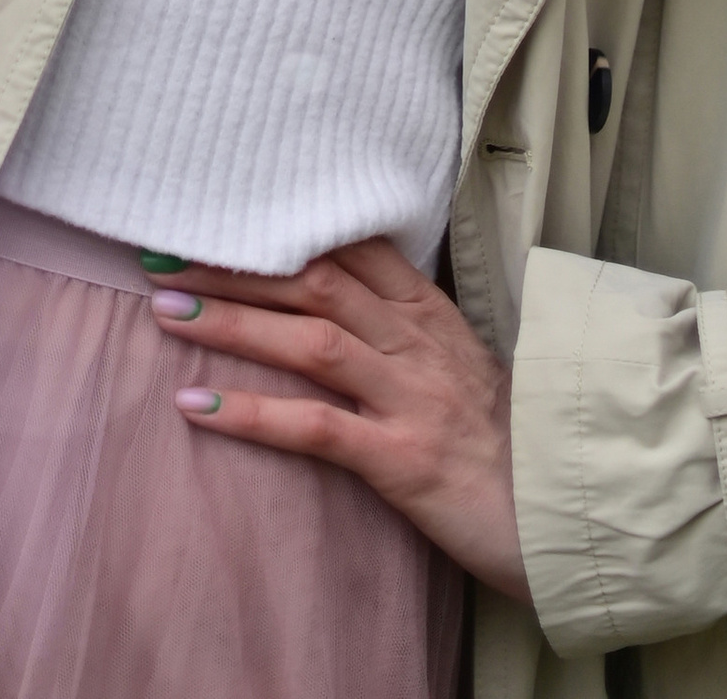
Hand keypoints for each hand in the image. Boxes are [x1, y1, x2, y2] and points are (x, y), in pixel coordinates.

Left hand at [151, 236, 525, 601]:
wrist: (565, 510)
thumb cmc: (506, 441)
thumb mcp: (458, 364)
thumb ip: (402, 327)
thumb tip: (329, 294)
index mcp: (428, 313)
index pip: (345, 248)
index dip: (276, 231)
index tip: (214, 217)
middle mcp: (416, 343)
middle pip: (314, 284)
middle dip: (234, 267)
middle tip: (161, 256)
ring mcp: (410, 397)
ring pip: (310, 341)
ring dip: (232, 323)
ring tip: (164, 313)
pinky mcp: (402, 460)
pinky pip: (316, 428)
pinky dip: (251, 415)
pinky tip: (194, 408)